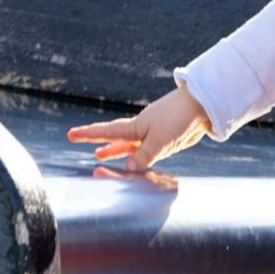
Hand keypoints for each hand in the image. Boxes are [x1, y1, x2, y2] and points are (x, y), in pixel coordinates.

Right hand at [67, 86, 210, 172]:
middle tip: (79, 140)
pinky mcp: (166, 141)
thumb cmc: (180, 118)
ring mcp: (153, 135)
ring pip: (129, 146)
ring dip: (115, 151)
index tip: (71, 134)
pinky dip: (136, 157)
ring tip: (99, 156)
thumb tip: (128, 167)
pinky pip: (146, 152)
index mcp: (136, 126)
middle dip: (98, 141)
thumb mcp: (160, 139)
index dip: (88, 134)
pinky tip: (132, 161)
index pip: (107, 132)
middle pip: (115, 137)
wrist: (203, 106)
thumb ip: (144, 155)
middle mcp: (142, 130)